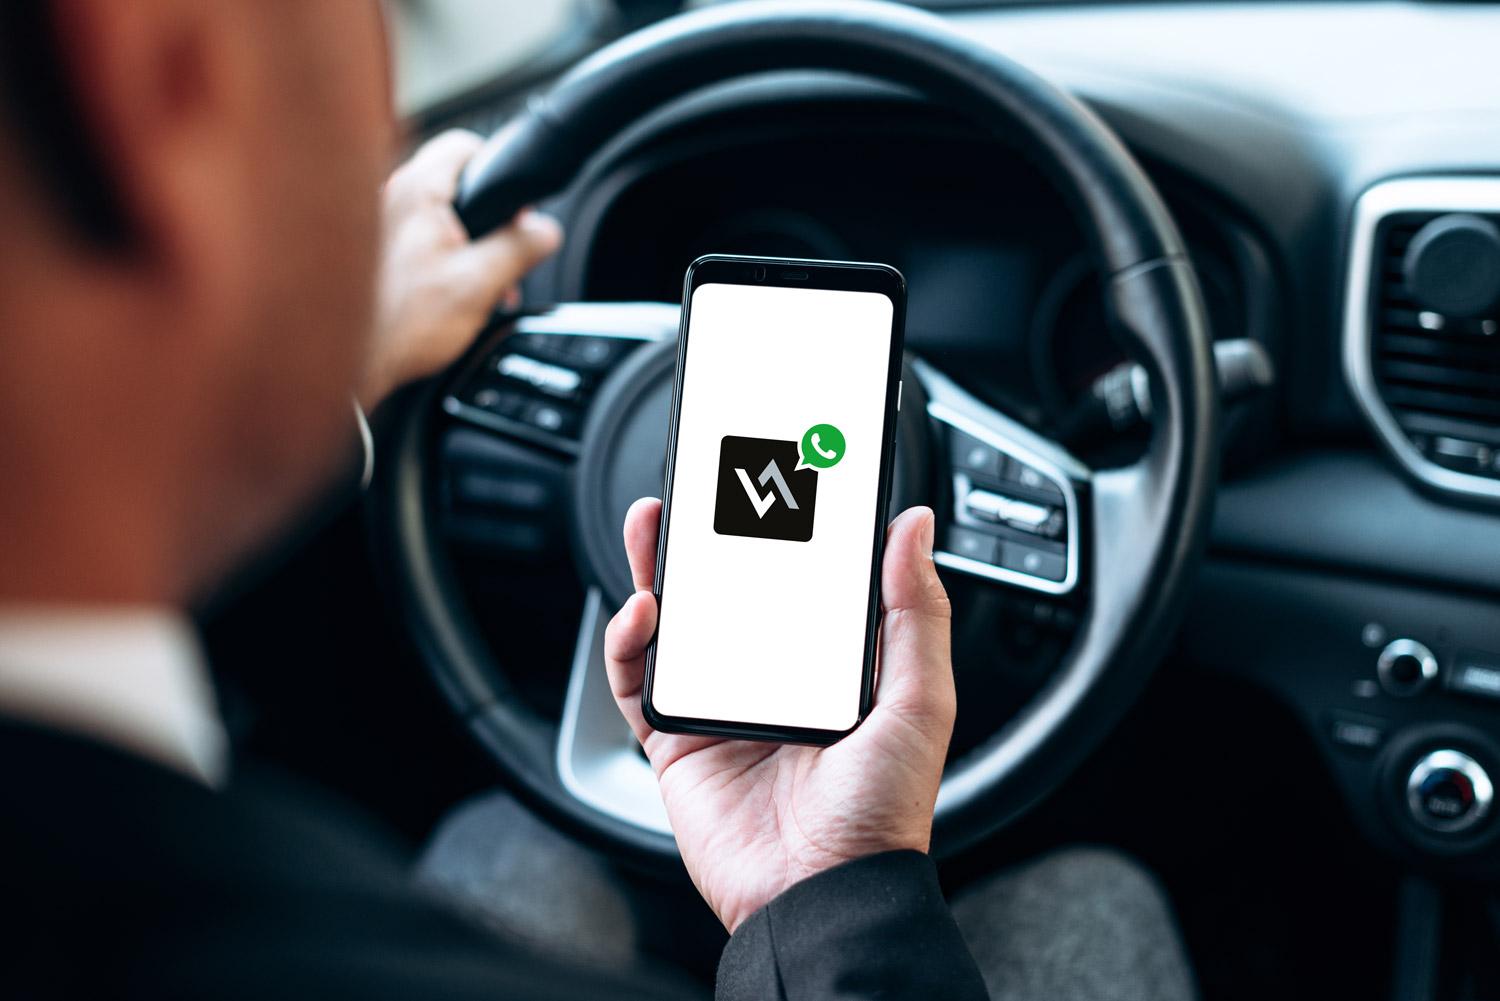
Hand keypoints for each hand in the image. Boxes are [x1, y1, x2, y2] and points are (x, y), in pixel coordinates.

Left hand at [359, 130, 562, 408]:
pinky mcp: (371, 251)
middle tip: (502, 256)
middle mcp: (389, 196)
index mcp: (417, 191)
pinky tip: (450, 295)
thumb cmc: (401, 325)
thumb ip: (519, 249)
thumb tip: (547, 231)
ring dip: (466, 245)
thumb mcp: (479, 284)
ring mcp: (375, 221)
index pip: (464, 145)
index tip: (516, 209)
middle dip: (487, 220)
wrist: (352, 364)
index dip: (499, 170)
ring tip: (479, 286)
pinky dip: (440, 259)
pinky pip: (416, 239)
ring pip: (436, 214)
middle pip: (453, 183)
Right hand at [605, 500, 955, 932]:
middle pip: (729, 594)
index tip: (776, 480)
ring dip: (659, 572)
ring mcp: (722, 709)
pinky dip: (629, 643)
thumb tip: (913, 525)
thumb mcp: (920, 698)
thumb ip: (915, 609)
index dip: (784, 533)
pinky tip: (644, 612)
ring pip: (677, 625)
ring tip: (654, 525)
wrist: (823, 893)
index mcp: (830, 667)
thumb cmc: (883, 811)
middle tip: (701, 490)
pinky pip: (638, 683)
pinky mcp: (677, 741)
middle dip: (710, 541)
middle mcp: (773, 682)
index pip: (800, 584)